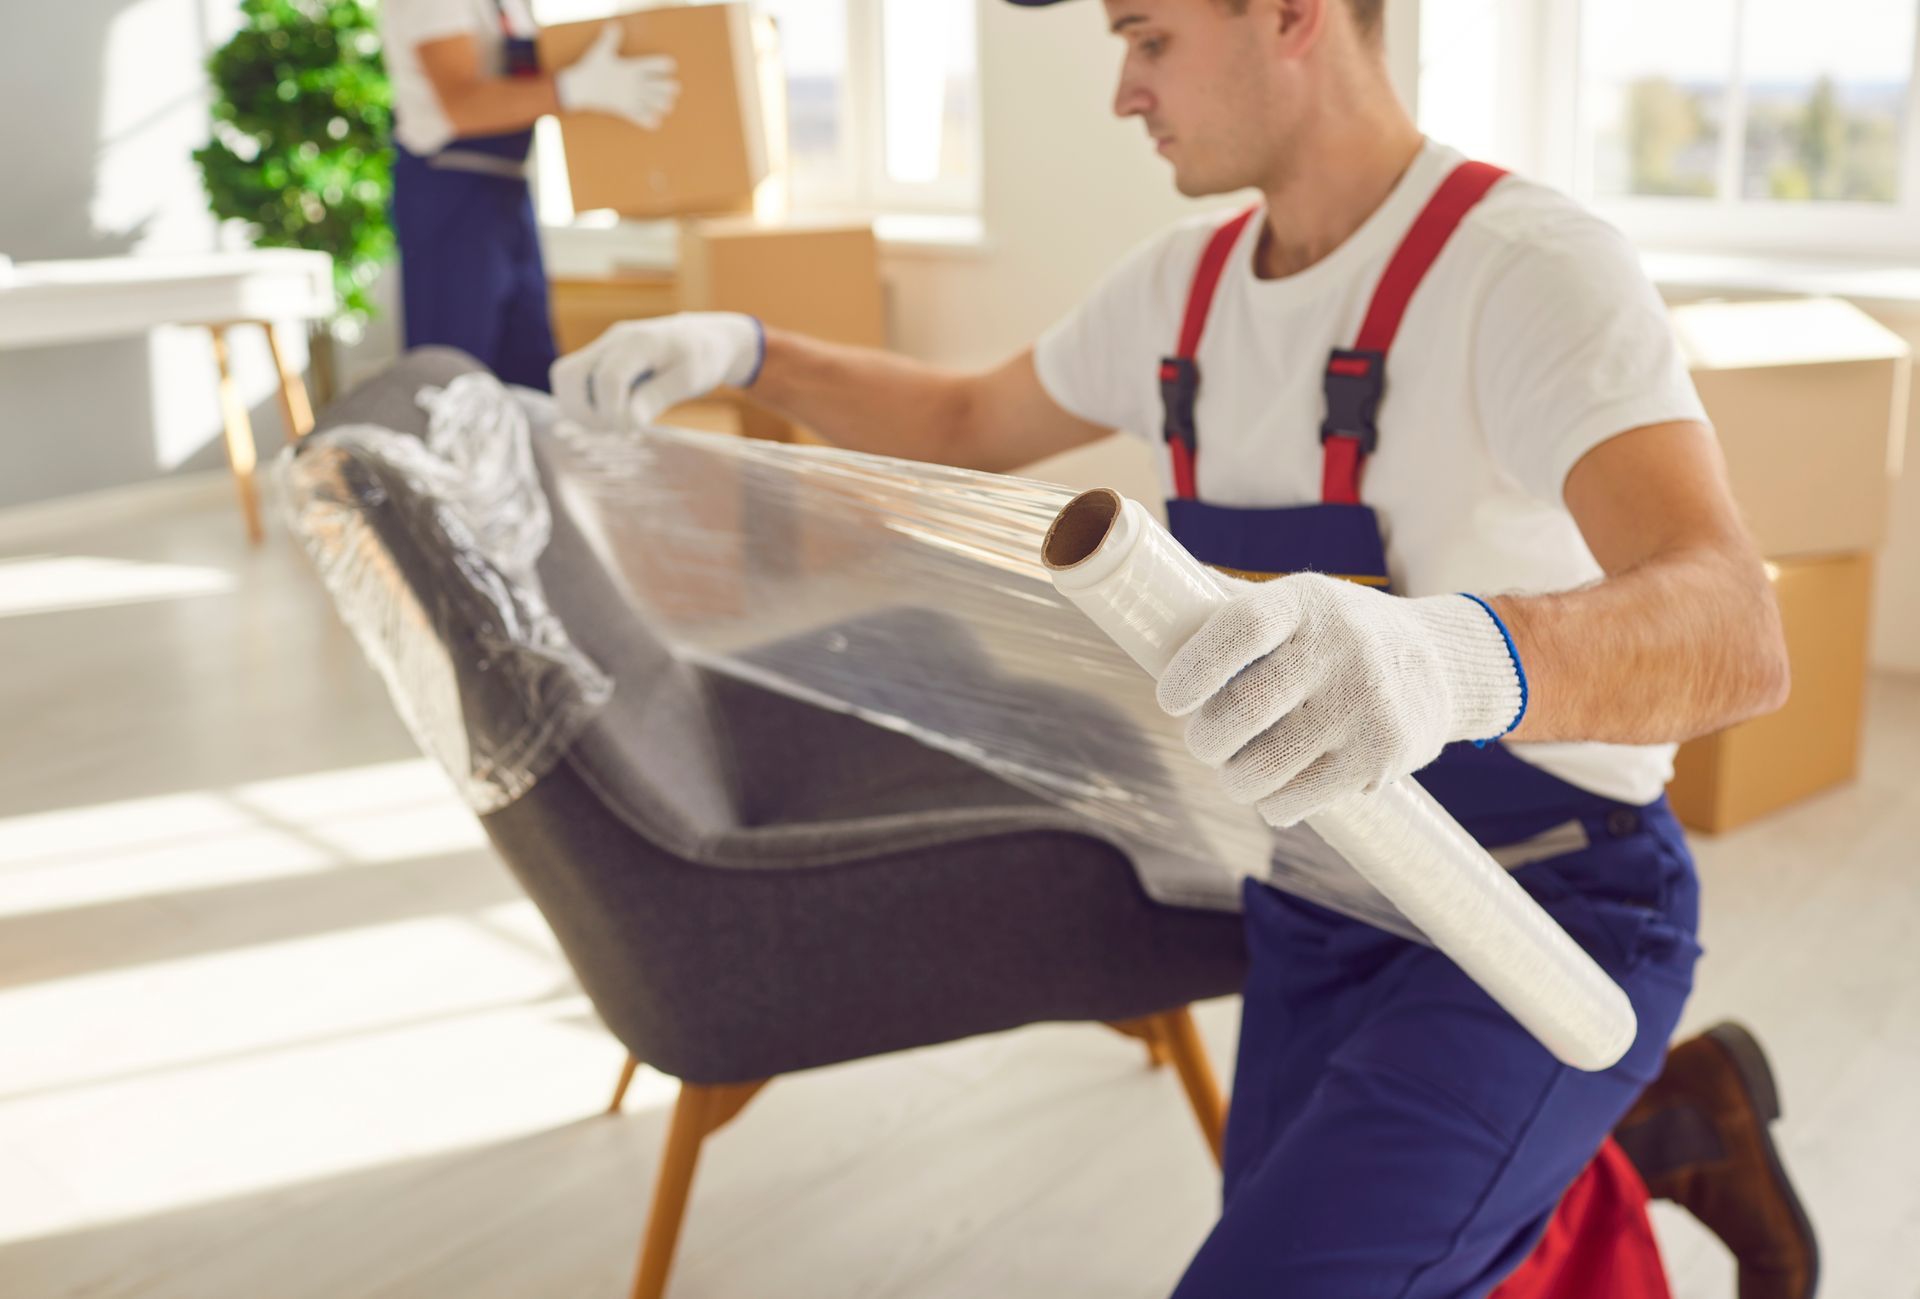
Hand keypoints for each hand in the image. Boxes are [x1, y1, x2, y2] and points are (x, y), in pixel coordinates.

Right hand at [550, 312, 763, 429]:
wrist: (705, 338)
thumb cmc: (703, 358)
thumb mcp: (690, 380)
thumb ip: (657, 397)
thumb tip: (629, 423)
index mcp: (639, 342)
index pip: (607, 379)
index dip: (612, 413)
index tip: (631, 433)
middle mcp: (613, 340)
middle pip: (567, 374)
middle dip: (583, 411)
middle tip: (614, 428)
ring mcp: (603, 347)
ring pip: (564, 377)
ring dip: (578, 408)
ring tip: (611, 424)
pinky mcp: (600, 358)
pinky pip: (574, 381)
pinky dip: (583, 403)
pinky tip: (611, 414)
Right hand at [555, 24, 681, 129]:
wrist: (579, 87)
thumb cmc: (591, 68)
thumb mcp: (601, 50)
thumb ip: (611, 38)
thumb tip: (615, 24)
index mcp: (632, 67)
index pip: (656, 64)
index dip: (665, 65)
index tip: (669, 66)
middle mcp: (634, 83)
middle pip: (662, 86)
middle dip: (670, 88)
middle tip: (673, 89)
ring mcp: (630, 98)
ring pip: (656, 104)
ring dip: (663, 105)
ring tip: (666, 105)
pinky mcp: (624, 111)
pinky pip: (642, 119)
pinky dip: (650, 121)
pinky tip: (656, 121)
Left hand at [1157, 573, 1524, 826]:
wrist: (1441, 662)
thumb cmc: (1336, 634)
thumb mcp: (1294, 601)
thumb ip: (1225, 603)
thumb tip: (1137, 595)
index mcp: (1303, 603)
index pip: (1239, 629)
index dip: (1193, 668)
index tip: (1168, 699)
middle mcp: (1340, 647)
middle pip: (1242, 710)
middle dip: (1205, 739)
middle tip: (1203, 742)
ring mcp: (1366, 704)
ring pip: (1264, 767)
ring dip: (1234, 779)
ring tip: (1235, 770)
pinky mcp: (1383, 754)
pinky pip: (1297, 799)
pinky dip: (1272, 805)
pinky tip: (1275, 792)